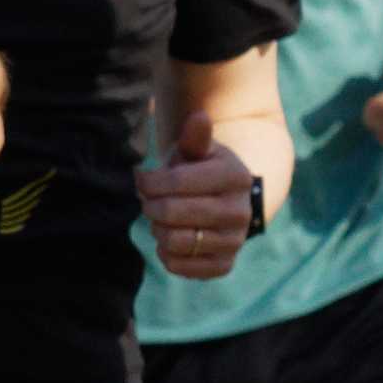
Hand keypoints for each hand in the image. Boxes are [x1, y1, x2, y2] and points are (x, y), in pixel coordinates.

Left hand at [138, 143, 268, 283]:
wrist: (225, 201)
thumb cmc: (202, 169)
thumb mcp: (198, 150)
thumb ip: (195, 136)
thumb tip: (200, 116)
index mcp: (235, 176)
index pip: (175, 182)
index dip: (148, 182)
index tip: (142, 179)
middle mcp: (240, 211)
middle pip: (171, 213)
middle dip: (150, 206)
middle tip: (149, 201)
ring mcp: (235, 241)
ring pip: (174, 241)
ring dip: (157, 230)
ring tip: (161, 219)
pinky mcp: (225, 265)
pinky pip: (181, 267)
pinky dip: (166, 254)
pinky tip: (170, 238)